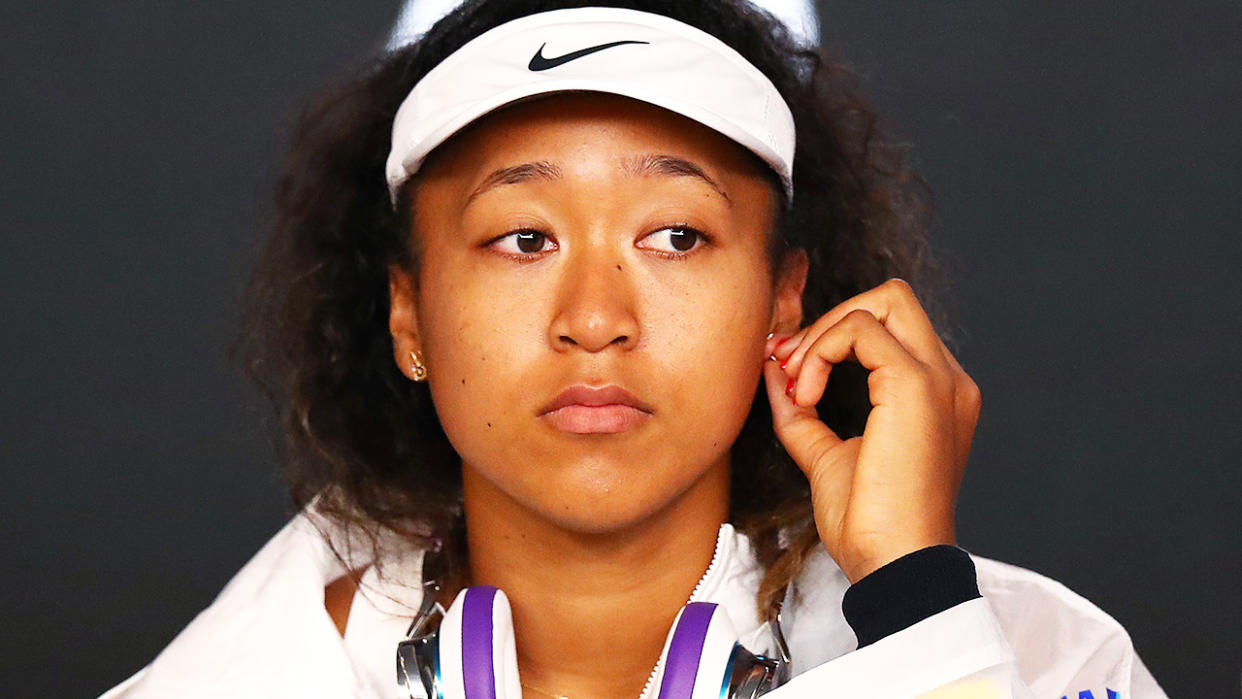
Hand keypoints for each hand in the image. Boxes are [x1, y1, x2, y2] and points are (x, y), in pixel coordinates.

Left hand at [762, 279, 981, 582]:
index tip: (791, 373)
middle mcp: (948, 380)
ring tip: (798, 385)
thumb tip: (772, 370)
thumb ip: (802, 411)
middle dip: (832, 319)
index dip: (833, 335)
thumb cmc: (868, 523)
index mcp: (936, 395)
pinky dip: (822, 351)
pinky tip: (808, 397)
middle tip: (792, 365)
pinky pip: (861, 329)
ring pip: (883, 301)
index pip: (890, 327)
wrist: (892, 564)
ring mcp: (940, 379)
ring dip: (824, 333)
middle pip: (893, 298)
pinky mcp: (916, 385)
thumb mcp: (824, 454)